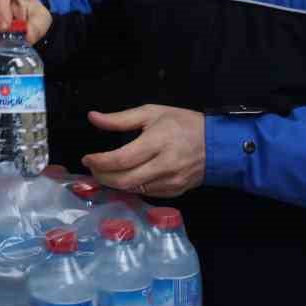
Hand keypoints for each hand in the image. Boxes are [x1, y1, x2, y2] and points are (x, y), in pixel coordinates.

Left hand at [80, 105, 205, 197]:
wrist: (218, 145)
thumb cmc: (183, 124)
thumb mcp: (152, 112)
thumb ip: (120, 118)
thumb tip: (93, 117)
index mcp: (158, 142)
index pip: (121, 159)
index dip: (100, 162)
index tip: (87, 158)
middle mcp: (164, 165)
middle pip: (124, 180)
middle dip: (102, 176)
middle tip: (92, 168)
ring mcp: (171, 182)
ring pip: (133, 189)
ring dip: (114, 183)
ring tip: (105, 172)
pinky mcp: (175, 192)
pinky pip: (146, 193)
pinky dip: (131, 187)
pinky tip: (124, 178)